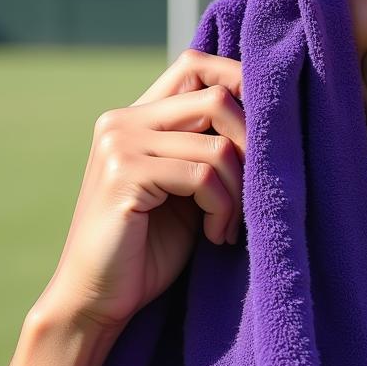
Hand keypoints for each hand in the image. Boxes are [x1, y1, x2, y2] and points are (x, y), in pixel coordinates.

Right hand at [31, 49, 245, 334]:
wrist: (96, 302)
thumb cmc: (150, 247)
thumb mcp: (188, 185)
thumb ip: (210, 145)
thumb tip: (270, 112)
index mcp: (138, 115)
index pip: (196, 63)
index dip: (240, 80)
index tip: (269, 128)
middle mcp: (123, 119)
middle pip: (216, 96)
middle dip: (253, 144)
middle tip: (257, 187)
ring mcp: (120, 144)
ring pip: (218, 145)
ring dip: (239, 191)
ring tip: (230, 224)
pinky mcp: (124, 175)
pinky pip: (204, 176)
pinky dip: (223, 209)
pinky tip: (216, 235)